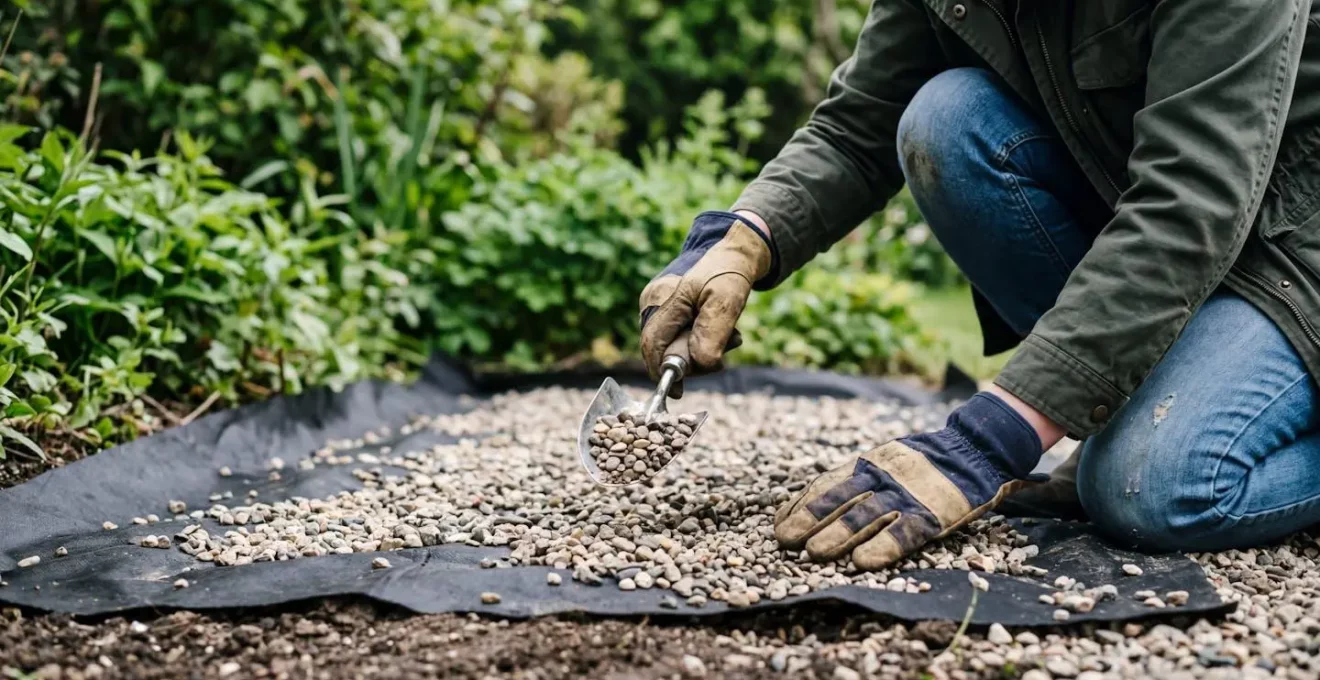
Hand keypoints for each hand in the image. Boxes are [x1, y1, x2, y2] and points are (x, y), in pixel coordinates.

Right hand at [639, 211, 773, 392]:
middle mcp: (652, 302)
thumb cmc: (729, 270)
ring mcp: (658, 304)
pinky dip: (700, 339)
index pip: (652, 347)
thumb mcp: (727, 301)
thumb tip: (700, 363)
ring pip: (672, 343)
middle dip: (691, 358)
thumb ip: (713, 333)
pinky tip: (722, 330)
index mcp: (660, 299)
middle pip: (661, 348)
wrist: (733, 247)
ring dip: (700, 348)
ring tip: (731, 335)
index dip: (663, 372)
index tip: (678, 392)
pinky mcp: (669, 307)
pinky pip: (679, 334)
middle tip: (724, 352)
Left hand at [773, 392, 1045, 568]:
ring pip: (866, 517)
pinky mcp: (932, 514)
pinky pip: (904, 532)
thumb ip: (850, 481)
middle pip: (839, 501)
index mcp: (866, 466)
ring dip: (838, 535)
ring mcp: (906, 496)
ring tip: (814, 553)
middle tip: (785, 542)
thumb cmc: (919, 464)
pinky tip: (862, 562)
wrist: (974, 449)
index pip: (825, 486)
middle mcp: (881, 479)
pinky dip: (882, 547)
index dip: (800, 506)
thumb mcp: (880, 462)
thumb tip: (805, 505)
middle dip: (810, 521)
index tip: (778, 526)